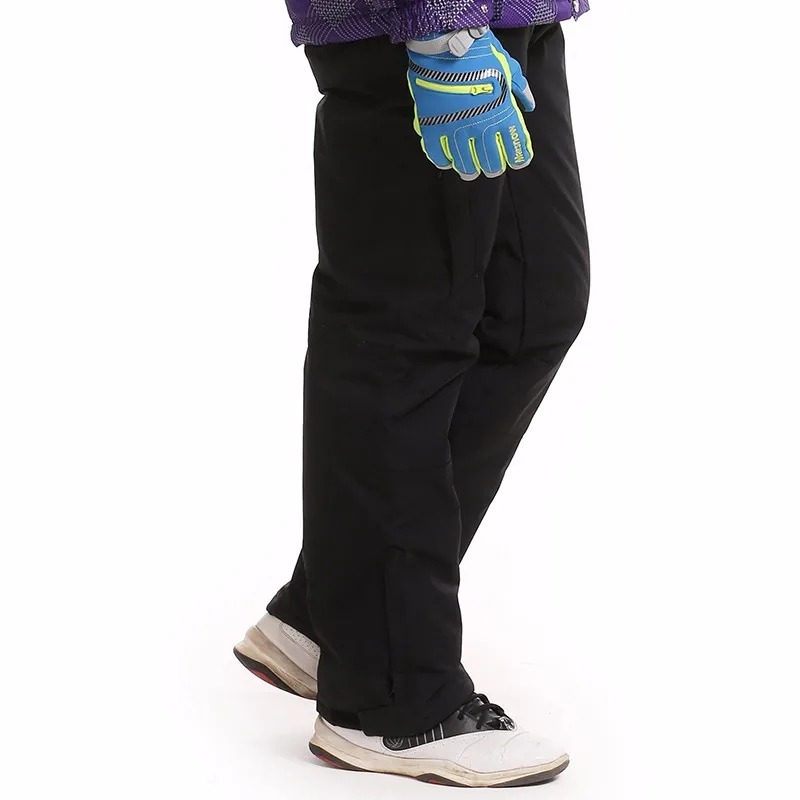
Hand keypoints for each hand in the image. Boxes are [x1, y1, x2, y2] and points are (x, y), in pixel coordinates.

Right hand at [406, 28, 534, 179]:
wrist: (445, 42)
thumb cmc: (479, 52)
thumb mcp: (507, 66)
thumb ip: (519, 89)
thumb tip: (530, 105)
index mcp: (502, 113)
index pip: (516, 147)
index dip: (518, 158)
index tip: (518, 162)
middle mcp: (481, 126)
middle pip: (491, 162)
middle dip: (493, 168)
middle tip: (491, 168)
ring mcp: (455, 129)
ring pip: (465, 164)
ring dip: (469, 170)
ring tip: (470, 172)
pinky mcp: (433, 127)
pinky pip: (438, 155)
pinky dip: (443, 162)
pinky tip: (448, 162)